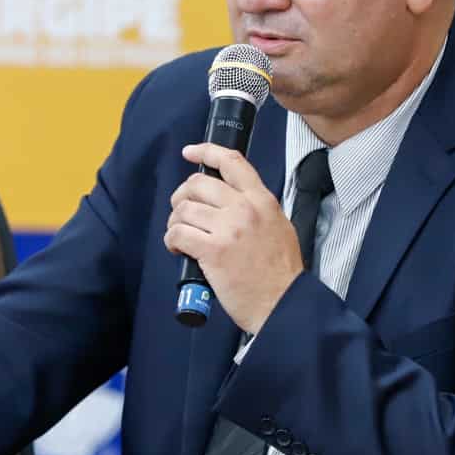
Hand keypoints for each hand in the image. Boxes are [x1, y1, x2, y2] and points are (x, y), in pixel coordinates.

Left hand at [165, 143, 303, 333]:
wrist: (282, 302)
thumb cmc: (281, 271)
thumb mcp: (279, 226)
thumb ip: (257, 208)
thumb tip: (231, 199)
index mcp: (262, 199)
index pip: (231, 162)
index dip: (206, 151)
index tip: (189, 152)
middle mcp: (244, 208)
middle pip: (197, 184)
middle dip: (181, 196)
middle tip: (181, 212)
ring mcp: (228, 228)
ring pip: (184, 209)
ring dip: (175, 221)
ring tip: (181, 236)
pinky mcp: (212, 251)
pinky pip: (178, 233)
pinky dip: (171, 240)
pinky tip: (178, 249)